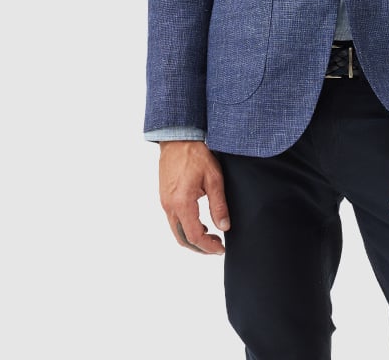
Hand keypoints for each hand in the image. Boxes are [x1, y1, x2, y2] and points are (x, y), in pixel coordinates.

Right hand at [158, 140, 229, 254]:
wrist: (178, 140)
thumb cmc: (196, 155)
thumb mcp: (214, 179)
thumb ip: (219, 205)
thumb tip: (224, 226)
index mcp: (182, 203)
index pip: (194, 236)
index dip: (208, 247)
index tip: (220, 249)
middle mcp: (170, 206)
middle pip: (182, 238)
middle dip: (199, 247)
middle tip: (216, 246)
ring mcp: (164, 202)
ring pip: (176, 231)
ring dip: (192, 238)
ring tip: (210, 235)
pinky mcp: (164, 197)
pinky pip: (173, 220)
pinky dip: (185, 228)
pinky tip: (199, 222)